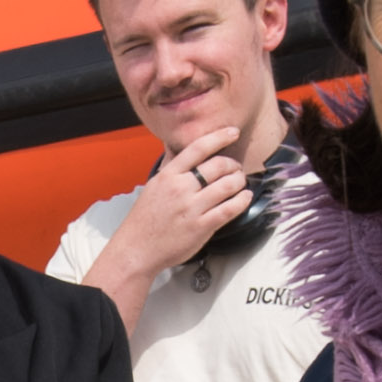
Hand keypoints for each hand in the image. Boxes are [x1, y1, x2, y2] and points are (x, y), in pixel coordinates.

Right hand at [86, 126, 266, 302]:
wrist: (137, 249)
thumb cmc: (145, 220)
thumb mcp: (154, 186)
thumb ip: (172, 171)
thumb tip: (187, 154)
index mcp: (168, 175)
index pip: (198, 148)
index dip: (219, 137)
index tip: (233, 132)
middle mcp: (181, 188)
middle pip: (218, 165)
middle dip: (233, 164)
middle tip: (236, 168)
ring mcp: (192, 208)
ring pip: (228, 185)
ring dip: (240, 181)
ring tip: (241, 182)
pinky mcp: (202, 227)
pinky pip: (230, 209)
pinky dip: (242, 200)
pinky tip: (245, 197)